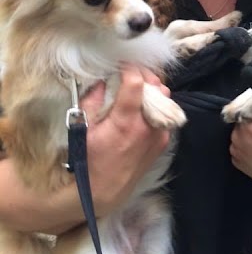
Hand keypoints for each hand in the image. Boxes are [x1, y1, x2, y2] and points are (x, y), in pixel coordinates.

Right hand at [80, 64, 171, 213]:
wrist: (104, 190)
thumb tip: (101, 80)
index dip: (130, 67)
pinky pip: (166, 114)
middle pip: (156, 87)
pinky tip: (144, 106)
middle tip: (131, 72)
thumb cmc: (89, 159)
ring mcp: (159, 134)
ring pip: (165, 99)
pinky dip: (157, 105)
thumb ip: (92, 100)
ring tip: (138, 86)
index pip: (136, 83)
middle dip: (144, 74)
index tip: (122, 63)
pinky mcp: (163, 141)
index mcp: (126, 121)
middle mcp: (147, 126)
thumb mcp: (83, 129)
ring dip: (153, 88)